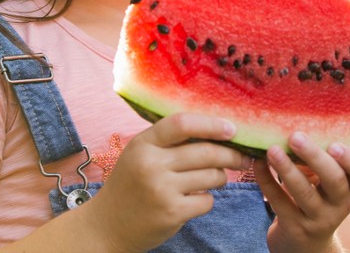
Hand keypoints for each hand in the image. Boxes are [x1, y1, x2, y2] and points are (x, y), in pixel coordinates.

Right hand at [81, 112, 248, 252]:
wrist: (107, 225)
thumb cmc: (130, 184)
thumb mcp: (140, 153)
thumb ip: (168, 142)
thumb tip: (214, 132)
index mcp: (143, 143)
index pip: (182, 124)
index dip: (211, 124)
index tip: (232, 129)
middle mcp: (151, 164)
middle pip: (205, 152)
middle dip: (230, 154)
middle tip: (242, 157)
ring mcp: (162, 189)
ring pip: (211, 176)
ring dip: (220, 177)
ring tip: (216, 178)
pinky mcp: (171, 213)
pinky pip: (207, 200)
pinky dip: (207, 199)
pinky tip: (196, 199)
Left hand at [254, 132, 349, 252]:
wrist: (305, 243)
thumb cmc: (316, 197)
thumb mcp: (325, 181)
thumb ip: (320, 156)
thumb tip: (297, 115)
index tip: (335, 144)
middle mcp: (339, 205)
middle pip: (334, 181)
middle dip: (315, 158)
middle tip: (295, 137)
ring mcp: (317, 219)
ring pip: (304, 194)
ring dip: (287, 169)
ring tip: (272, 149)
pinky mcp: (294, 227)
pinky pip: (279, 202)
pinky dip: (267, 180)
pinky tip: (257, 163)